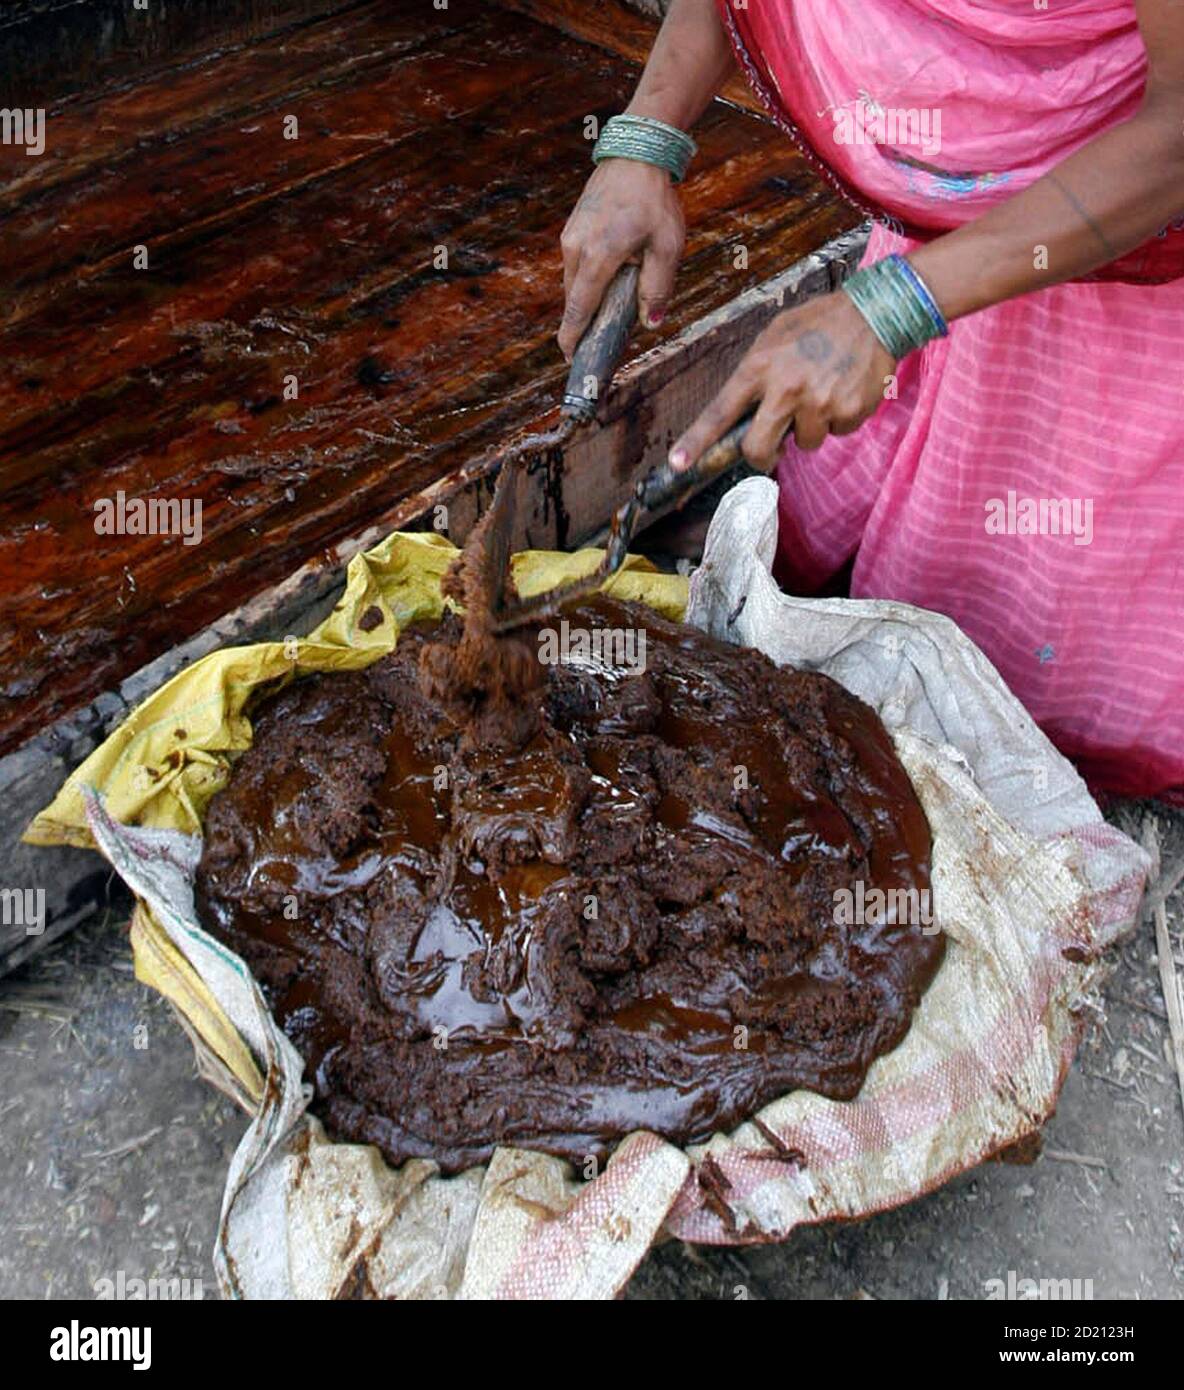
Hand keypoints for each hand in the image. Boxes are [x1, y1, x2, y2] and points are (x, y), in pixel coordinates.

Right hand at [558, 158, 684, 358]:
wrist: (636, 155)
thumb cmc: (655, 201)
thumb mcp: (667, 247)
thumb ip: (658, 287)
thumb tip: (652, 323)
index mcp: (598, 257)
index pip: (579, 309)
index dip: (572, 337)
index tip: (571, 358)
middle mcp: (576, 248)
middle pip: (575, 300)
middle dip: (581, 324)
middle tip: (593, 344)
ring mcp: (570, 237)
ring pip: (574, 283)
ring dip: (585, 301)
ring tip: (601, 315)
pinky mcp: (572, 228)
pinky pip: (576, 265)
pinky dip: (586, 281)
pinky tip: (604, 283)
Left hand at [669, 291, 894, 468]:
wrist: (876, 313)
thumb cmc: (819, 325)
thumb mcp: (775, 337)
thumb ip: (756, 375)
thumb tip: (740, 416)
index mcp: (760, 367)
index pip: (720, 411)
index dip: (697, 441)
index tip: (677, 464)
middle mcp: (786, 387)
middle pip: (757, 449)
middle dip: (763, 456)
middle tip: (774, 447)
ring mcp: (818, 402)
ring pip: (804, 443)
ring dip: (811, 427)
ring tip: (824, 391)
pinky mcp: (848, 412)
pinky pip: (836, 433)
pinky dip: (840, 418)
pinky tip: (845, 389)